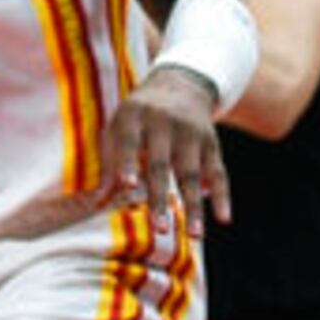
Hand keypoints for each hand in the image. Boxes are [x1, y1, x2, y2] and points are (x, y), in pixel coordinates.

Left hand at [108, 63, 230, 225]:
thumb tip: (96, 203)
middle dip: (160, 197)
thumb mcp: (118, 128)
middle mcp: (163, 122)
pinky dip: (222, 196)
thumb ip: (110, 163)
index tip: (127, 186)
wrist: (178, 84)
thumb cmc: (137, 116)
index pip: (129, 141)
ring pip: (193, 173)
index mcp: (133, 115)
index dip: (127, 163)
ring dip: (194, 206)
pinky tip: (223, 219)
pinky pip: (218, 172)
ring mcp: (191, 132)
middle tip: (160, 229)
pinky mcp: (211, 142)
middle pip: (162, 164)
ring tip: (194, 235)